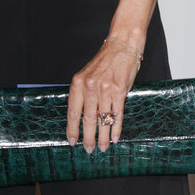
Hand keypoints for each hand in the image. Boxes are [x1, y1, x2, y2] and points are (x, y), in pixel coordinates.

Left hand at [66, 36, 143, 151]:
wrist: (122, 45)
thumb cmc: (106, 60)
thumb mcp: (88, 74)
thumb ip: (84, 93)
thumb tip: (83, 116)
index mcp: (78, 83)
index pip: (73, 111)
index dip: (72, 129)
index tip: (72, 141)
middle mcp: (90, 87)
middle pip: (88, 119)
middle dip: (88, 137)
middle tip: (89, 149)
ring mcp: (105, 89)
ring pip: (103, 119)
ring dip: (103, 136)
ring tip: (102, 147)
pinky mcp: (120, 91)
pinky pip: (117, 114)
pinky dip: (116, 128)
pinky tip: (114, 137)